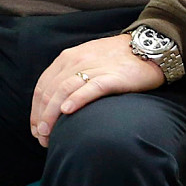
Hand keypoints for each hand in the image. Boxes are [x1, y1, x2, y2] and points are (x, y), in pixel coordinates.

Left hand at [28, 35, 163, 147]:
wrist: (150, 48)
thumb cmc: (117, 60)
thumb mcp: (87, 63)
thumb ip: (70, 79)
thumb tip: (56, 107)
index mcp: (67, 58)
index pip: (42, 87)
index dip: (36, 110)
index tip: (36, 130)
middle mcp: (76, 60)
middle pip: (50, 91)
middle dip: (42, 117)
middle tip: (42, 137)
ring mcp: (94, 67)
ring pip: (64, 90)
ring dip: (52, 113)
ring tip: (48, 132)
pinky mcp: (113, 75)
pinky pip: (91, 87)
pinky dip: (76, 99)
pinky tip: (67, 112)